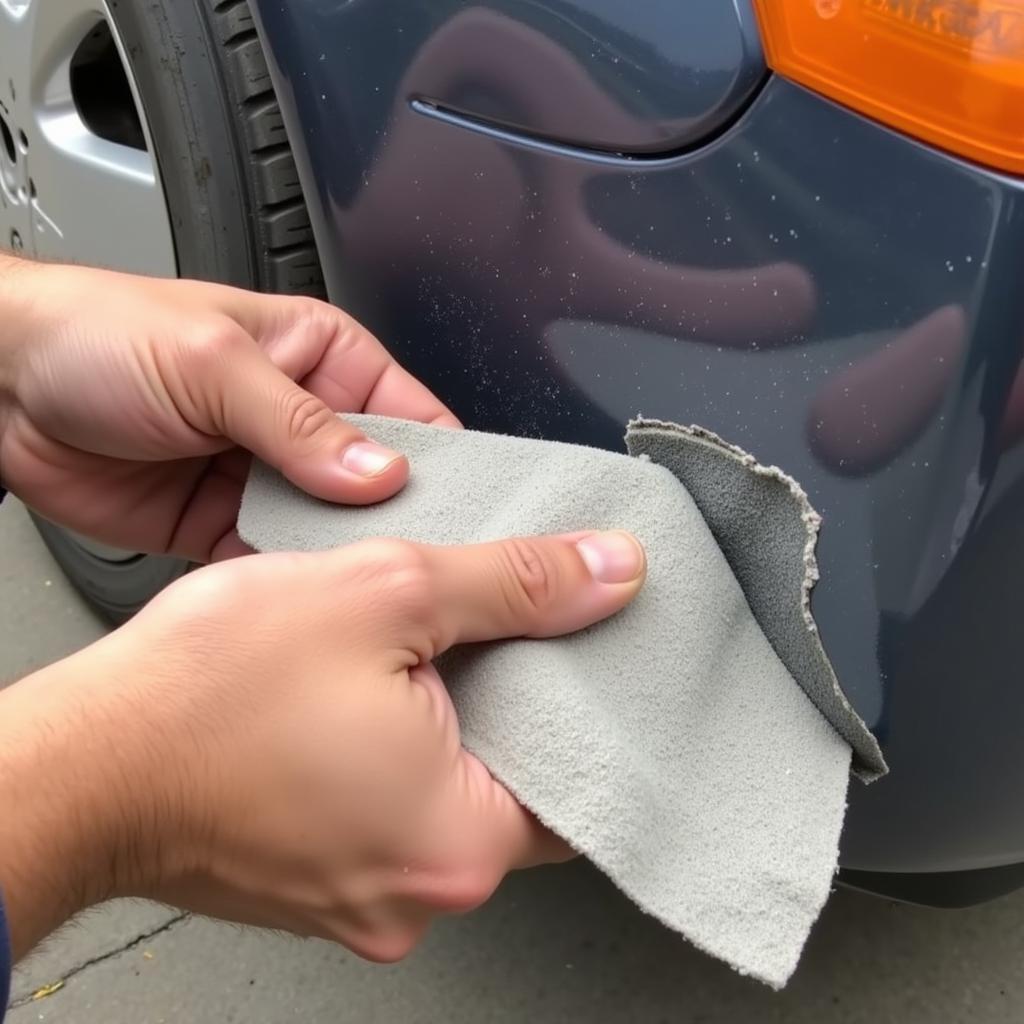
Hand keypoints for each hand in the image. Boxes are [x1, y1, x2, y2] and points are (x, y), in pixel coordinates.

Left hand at [0, 255, 457, 560]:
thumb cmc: (97, 333)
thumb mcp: (213, 363)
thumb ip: (300, 424)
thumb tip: (378, 473)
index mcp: (322, 358)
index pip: (412, 415)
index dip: (447, 462)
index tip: (472, 509)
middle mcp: (305, 421)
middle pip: (381, 484)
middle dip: (399, 523)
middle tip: (422, 565)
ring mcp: (265, 477)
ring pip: (332, 530)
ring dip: (343, 558)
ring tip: (367, 589)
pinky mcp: (225, 525)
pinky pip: (275, 561)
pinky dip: (289, 583)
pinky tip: (303, 599)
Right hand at [0, 528, 645, 959]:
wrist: (80, 761)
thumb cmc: (205, 691)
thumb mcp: (383, 592)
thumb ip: (513, 583)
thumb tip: (608, 570)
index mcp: (459, 843)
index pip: (586, 772)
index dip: (588, 693)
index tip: (580, 644)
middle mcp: (421, 895)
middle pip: (518, 781)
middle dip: (511, 696)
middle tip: (496, 628)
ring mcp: (365, 898)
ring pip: (448, 792)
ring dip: (444, 720)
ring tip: (423, 653)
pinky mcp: (321, 882)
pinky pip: (392, 809)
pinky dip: (394, 751)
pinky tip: (368, 696)